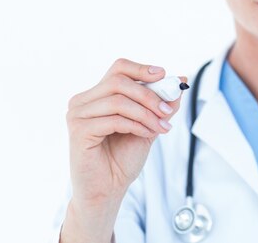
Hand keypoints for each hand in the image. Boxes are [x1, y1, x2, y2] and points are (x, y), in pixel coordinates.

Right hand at [60, 58, 185, 242]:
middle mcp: (82, 101)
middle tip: (168, 111)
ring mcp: (77, 115)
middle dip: (149, 95)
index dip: (142, 68)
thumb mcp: (149, 124)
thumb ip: (161, 104)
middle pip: (119, 81)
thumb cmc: (123, 157)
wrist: (108, 189)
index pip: (119, 69)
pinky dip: (136, 125)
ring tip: (161, 127)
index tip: (164, 75)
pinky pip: (114, 119)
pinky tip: (147, 134)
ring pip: (118, 101)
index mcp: (97, 95)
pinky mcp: (78, 131)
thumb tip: (180, 80)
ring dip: (146, 113)